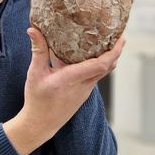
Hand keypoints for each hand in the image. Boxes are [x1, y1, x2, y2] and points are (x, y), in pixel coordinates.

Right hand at [4, 27, 124, 154]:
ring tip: (108, 42)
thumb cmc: (37, 100)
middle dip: (116, 51)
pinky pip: (96, 76)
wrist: (40, 124)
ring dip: (109, 58)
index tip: (120, 38)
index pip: (101, 64)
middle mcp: (83, 85)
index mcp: (72, 78)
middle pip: (108, 67)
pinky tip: (92, 57)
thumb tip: (33, 29)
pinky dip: (99, 65)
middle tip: (119, 35)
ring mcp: (85, 91)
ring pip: (103, 72)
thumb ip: (38, 51)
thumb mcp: (35, 73)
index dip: (114, 51)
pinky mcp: (83, 94)